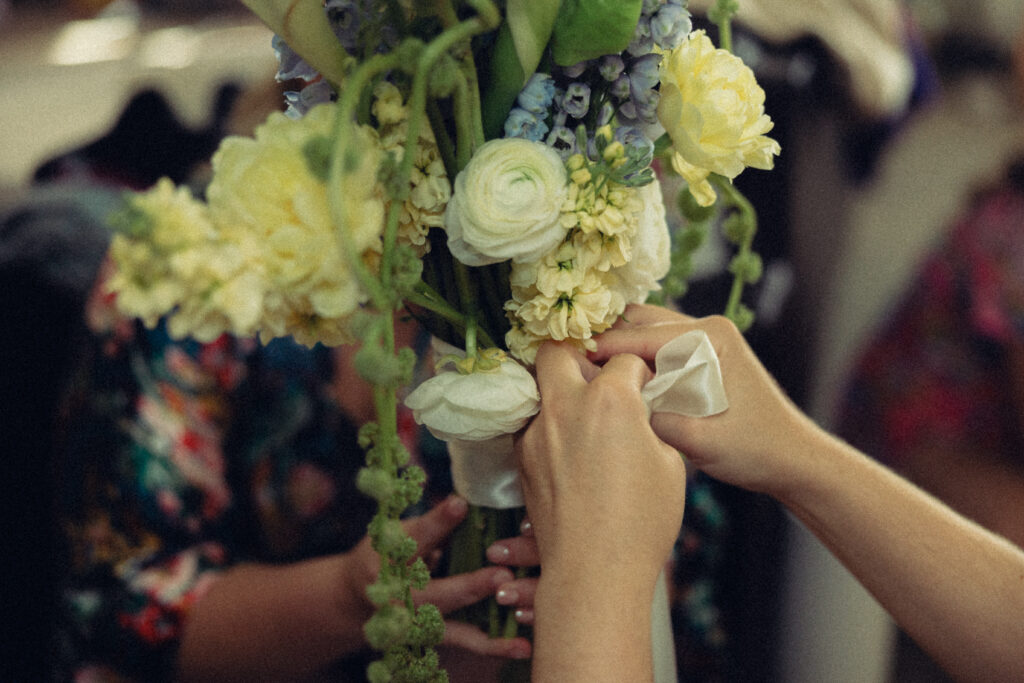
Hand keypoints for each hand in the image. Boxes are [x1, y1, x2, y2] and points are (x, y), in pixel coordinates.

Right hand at [341, 495, 531, 659]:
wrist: (353, 601)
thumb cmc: (385, 555)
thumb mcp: (396, 533)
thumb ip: (430, 526)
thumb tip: (466, 504)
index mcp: (386, 560)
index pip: (413, 539)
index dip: (437, 522)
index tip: (460, 503)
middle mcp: (396, 599)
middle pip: (435, 594)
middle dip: (469, 587)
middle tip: (501, 575)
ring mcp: (411, 627)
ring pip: (453, 630)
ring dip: (489, 632)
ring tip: (518, 628)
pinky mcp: (427, 642)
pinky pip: (465, 644)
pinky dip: (493, 647)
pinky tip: (522, 647)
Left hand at [517, 341, 685, 583]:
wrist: (594, 569)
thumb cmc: (642, 520)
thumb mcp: (670, 464)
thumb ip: (651, 424)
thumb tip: (640, 413)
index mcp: (610, 400)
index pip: (624, 361)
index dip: (638, 373)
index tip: (643, 388)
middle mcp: (566, 405)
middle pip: (556, 350)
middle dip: (576, 355)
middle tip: (595, 376)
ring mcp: (537, 430)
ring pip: (537, 386)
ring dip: (558, 391)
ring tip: (580, 414)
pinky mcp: (521, 456)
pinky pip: (532, 424)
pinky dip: (549, 425)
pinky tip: (568, 448)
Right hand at [591, 304, 820, 496]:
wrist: (791, 459)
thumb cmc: (755, 451)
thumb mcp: (701, 442)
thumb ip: (656, 421)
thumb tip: (614, 406)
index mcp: (710, 336)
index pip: (641, 335)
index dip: (601, 350)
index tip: (564, 362)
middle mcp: (706, 327)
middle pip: (637, 321)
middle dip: (603, 341)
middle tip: (569, 367)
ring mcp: (703, 338)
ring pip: (643, 331)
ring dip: (616, 349)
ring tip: (584, 376)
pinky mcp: (699, 355)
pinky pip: (654, 347)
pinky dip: (631, 360)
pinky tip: (610, 383)